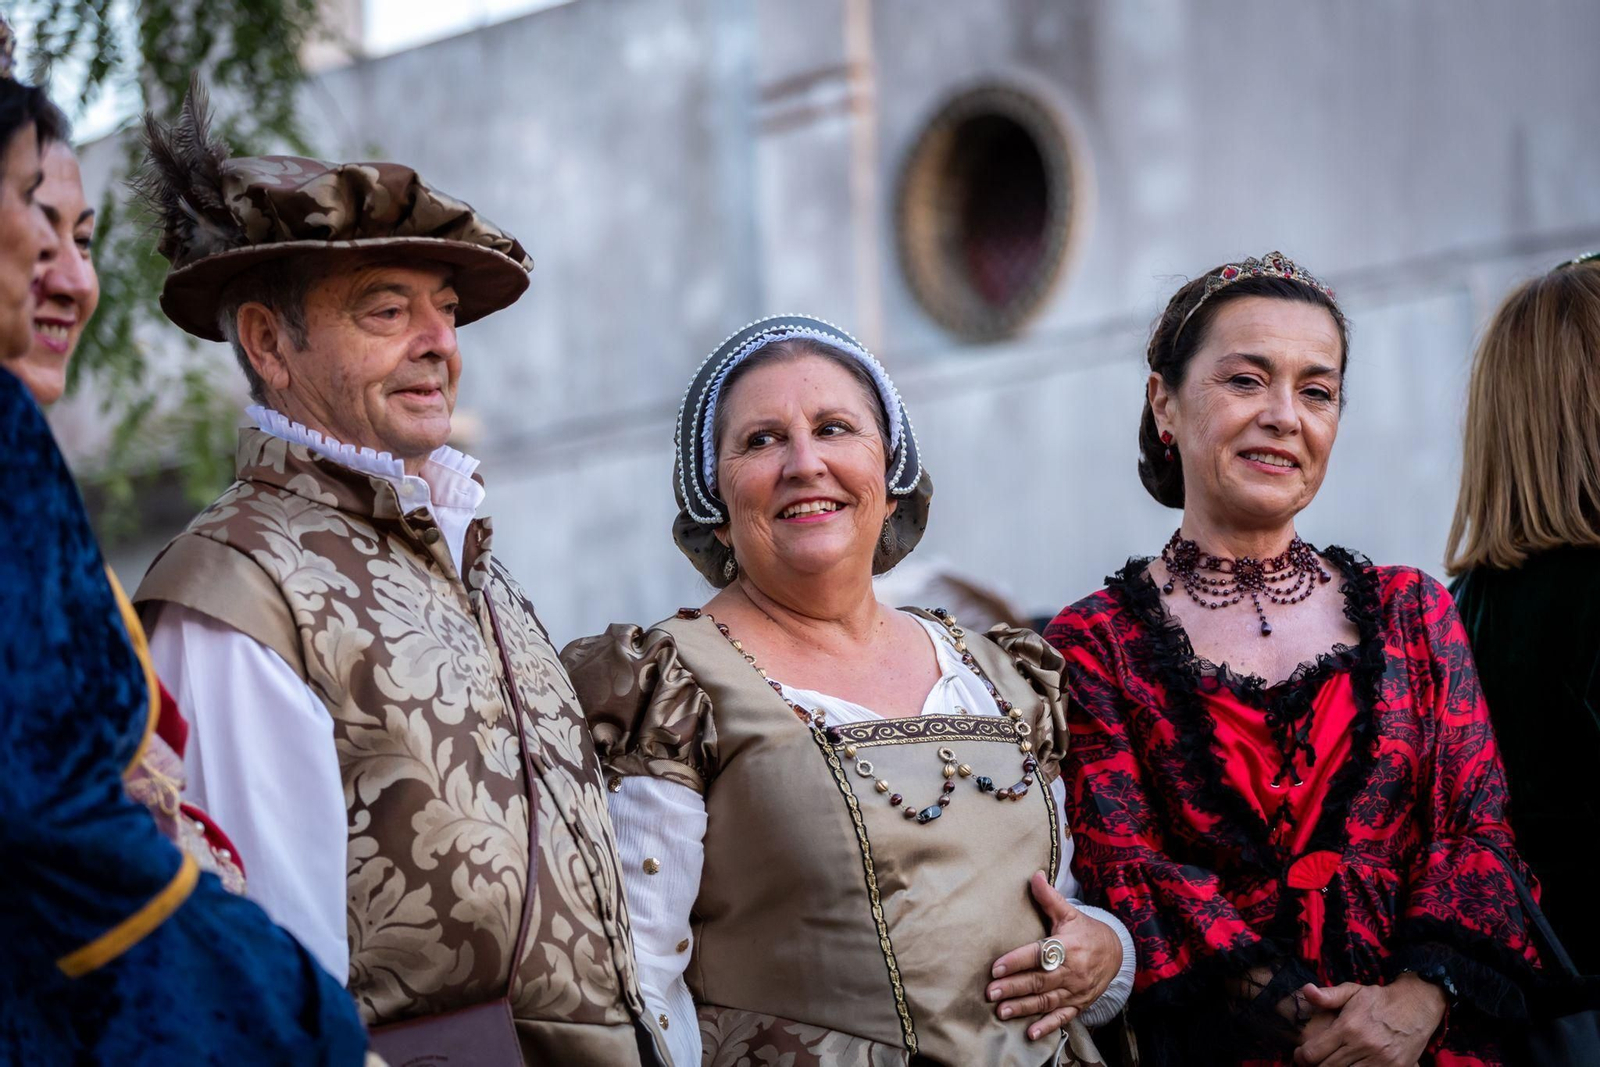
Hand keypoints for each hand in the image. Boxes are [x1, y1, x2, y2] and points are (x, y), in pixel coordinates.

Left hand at [986, 871, 1123, 1040]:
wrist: (1117, 953)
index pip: (1039, 955)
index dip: (1017, 961)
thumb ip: (1049, 897)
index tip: (996, 968)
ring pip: (1046, 1001)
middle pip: (1039, 981)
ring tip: (1001, 1011)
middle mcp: (1072, 971)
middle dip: (1013, 987)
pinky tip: (1031, 1033)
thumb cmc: (1086, 931)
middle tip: (990, 993)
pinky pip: (1063, 1017)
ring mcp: (1076, 990)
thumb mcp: (1070, 913)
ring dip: (1023, 1007)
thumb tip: (1033, 875)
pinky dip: (1047, 1026)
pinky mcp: (1079, 1003)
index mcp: (1068, 947)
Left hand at [1292, 975, 1446, 1066]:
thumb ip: (1327, 995)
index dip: (1302, 1057)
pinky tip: (1351, 1066)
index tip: (1300, 1055)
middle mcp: (1362, 1045)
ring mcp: (1380, 1060)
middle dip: (1317, 1066)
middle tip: (1315, 1062)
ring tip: (1333, 1063)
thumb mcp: (1352, 991)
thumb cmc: (1379, 1000)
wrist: (1417, 1006)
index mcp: (1348, 1027)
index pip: (1314, 1053)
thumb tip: (1306, 990)